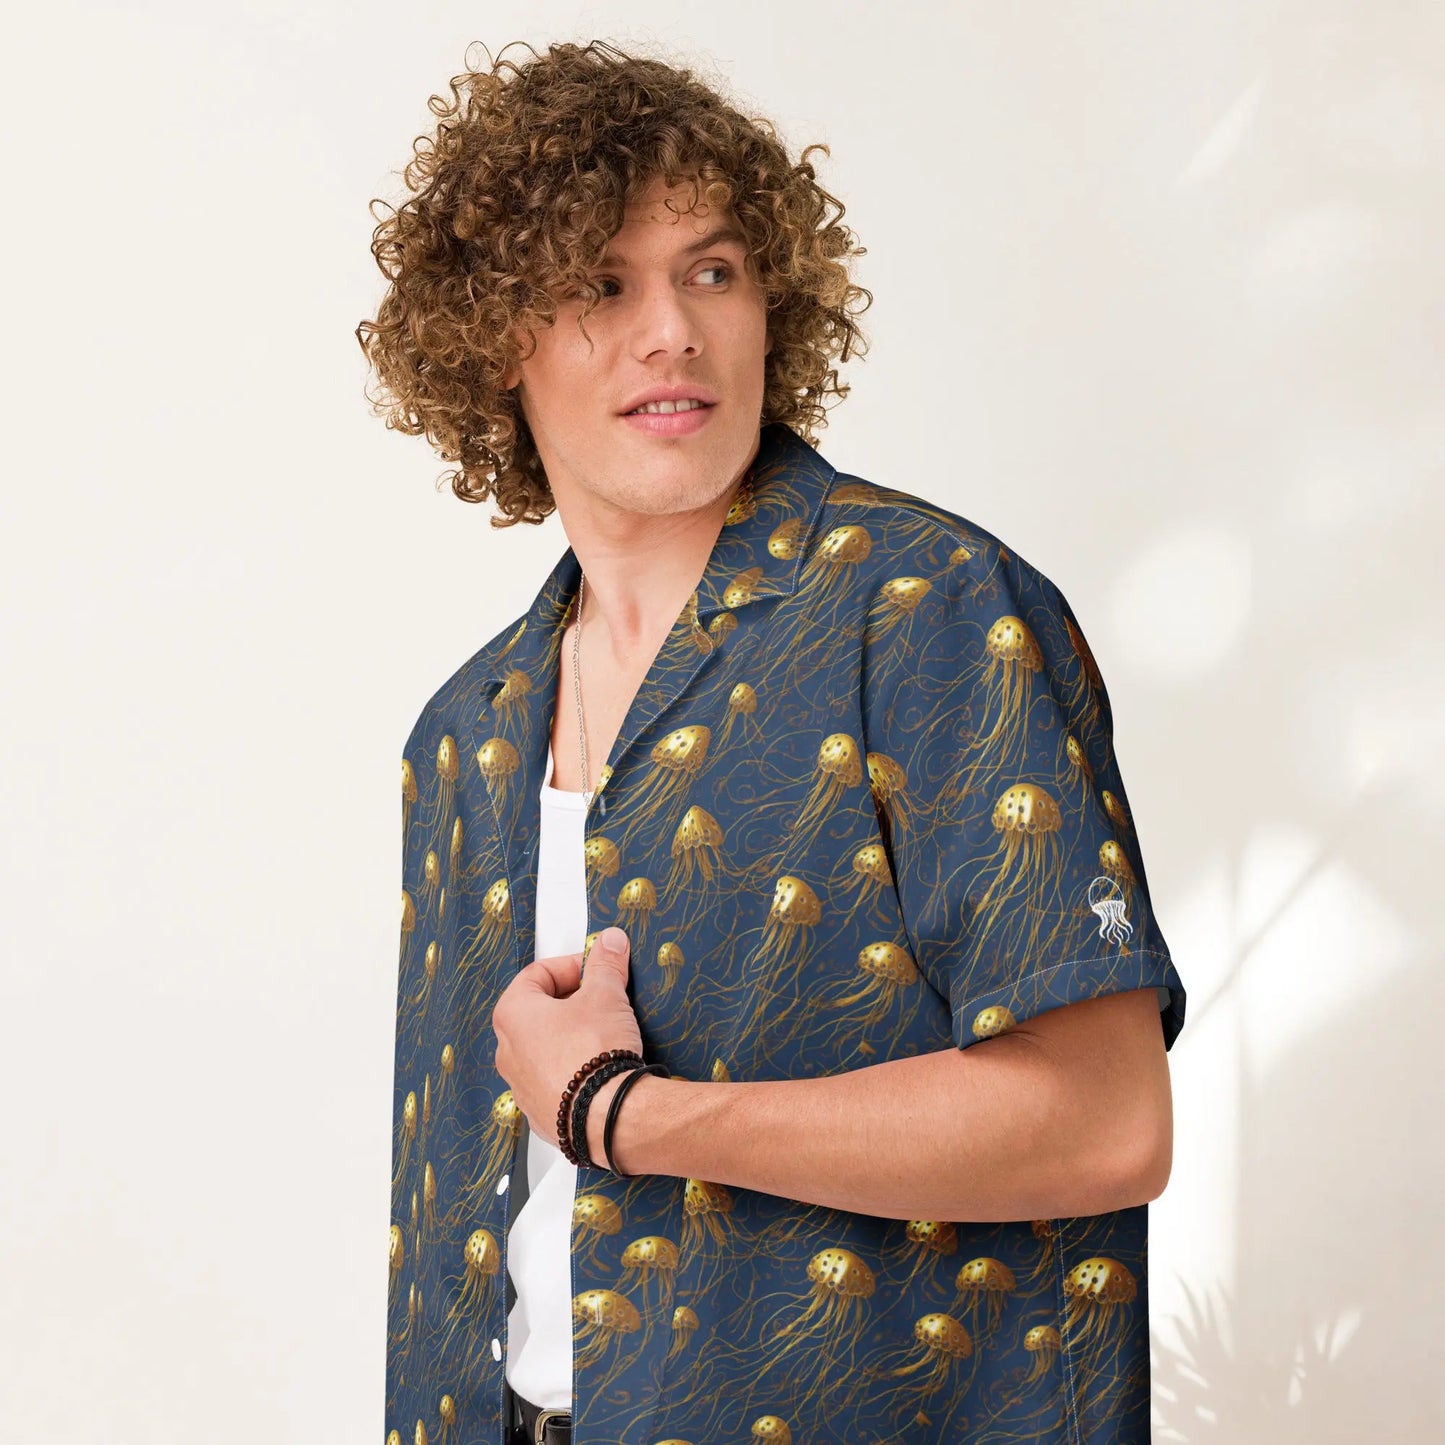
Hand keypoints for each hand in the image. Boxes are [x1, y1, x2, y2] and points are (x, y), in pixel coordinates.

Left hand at [491, 925, 643, 1150]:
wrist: (607, 1116)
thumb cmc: (595, 1056)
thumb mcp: (606, 995)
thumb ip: (605, 964)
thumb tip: (610, 942)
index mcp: (512, 1014)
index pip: (538, 973)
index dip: (572, 966)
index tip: (596, 969)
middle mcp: (507, 1050)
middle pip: (538, 1010)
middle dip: (572, 1000)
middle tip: (602, 998)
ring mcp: (520, 1085)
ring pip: (544, 1047)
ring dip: (570, 1036)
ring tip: (603, 1035)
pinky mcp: (539, 1112)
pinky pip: (553, 1080)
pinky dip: (573, 1069)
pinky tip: (598, 1069)